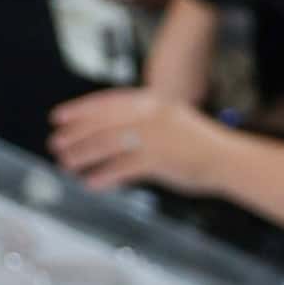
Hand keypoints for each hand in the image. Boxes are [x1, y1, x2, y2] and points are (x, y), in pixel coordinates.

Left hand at [49, 85, 242, 198]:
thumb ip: (142, 120)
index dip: (78, 110)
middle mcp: (147, 115)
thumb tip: (110, 132)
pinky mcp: (158, 161)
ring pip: (106, 144)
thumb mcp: (169, 119)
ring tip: (67, 164)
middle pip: (101, 123)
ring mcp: (152, 138)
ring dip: (82, 155)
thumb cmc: (199, 143)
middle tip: (56, 145)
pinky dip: (104, 176)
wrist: (227, 158)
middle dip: (74, 135)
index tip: (58, 118)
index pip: (105, 103)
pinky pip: (122, 168)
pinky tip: (92, 183)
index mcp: (149, 101)